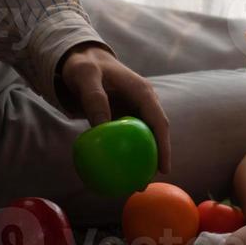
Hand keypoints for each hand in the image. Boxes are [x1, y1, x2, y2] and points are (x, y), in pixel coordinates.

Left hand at [58, 43, 172, 174]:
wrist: (81, 60)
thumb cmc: (84, 66)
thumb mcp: (85, 77)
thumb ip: (94, 99)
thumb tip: (101, 130)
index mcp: (142, 92)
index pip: (159, 122)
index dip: (164, 146)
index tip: (163, 169)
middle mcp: (143, 102)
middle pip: (155, 135)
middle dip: (154, 160)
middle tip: (143, 184)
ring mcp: (133, 111)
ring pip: (142, 139)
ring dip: (139, 160)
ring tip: (130, 184)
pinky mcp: (122, 117)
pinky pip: (125, 138)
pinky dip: (123, 154)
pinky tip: (112, 171)